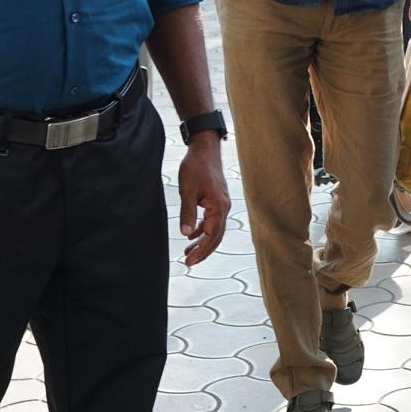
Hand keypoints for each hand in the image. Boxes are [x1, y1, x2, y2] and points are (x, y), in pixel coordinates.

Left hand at [177, 135, 230, 265]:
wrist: (205, 148)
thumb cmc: (196, 166)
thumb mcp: (187, 190)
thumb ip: (187, 213)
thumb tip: (186, 234)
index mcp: (218, 207)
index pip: (212, 236)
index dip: (201, 250)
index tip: (188, 261)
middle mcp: (224, 207)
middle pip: (216, 237)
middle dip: (203, 251)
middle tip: (189, 263)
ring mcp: (222, 204)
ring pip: (215, 230)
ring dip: (203, 242)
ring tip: (189, 253)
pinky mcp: (217, 200)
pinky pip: (213, 221)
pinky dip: (204, 230)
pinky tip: (193, 235)